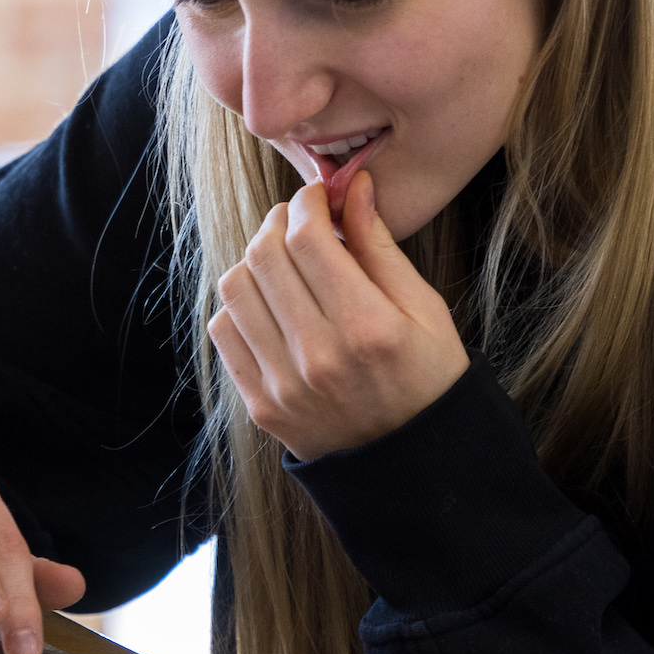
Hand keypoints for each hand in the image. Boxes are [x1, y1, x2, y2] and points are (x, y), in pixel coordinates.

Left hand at [208, 170, 467, 461]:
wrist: (414, 465)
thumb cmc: (430, 380)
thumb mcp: (425, 310)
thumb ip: (380, 247)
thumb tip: (353, 188)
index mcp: (368, 328)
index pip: (306, 238)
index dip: (306, 204)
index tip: (318, 199)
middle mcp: (319, 356)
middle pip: (264, 256)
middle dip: (278, 223)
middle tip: (298, 222)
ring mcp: (284, 385)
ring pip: (235, 288)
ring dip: (255, 261)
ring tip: (284, 263)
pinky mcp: (261, 405)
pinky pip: (224, 332)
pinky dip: (240, 306)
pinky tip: (271, 305)